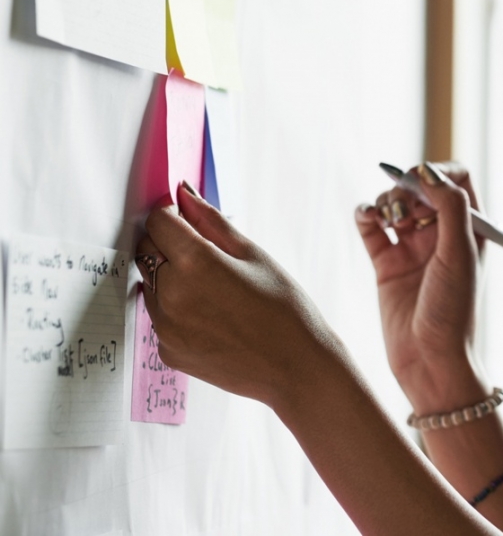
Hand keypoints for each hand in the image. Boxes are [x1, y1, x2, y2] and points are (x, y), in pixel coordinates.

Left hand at [135, 183, 339, 408]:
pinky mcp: (167, 351)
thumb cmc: (285, 309)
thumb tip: (184, 193)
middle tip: (208, 258)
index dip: (173, 216)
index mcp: (195, 263)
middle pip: (148, 251)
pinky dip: (177, 311)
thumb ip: (212, 222)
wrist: (296, 367)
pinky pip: (160, 318)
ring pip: (151, 285)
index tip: (189, 223)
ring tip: (215, 293)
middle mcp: (171, 294)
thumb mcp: (254, 256)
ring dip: (171, 279)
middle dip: (169, 246)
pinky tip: (213, 318)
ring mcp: (165, 327)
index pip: (158, 221)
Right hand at [355, 163, 487, 410]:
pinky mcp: (386, 264)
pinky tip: (367, 217)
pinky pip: (371, 227)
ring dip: (385, 200)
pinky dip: (365, 214)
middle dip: (406, 187)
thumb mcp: (460, 254)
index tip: (418, 182)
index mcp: (470, 229)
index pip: (455, 179)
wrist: (429, 361)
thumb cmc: (454, 311)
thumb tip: (428, 171)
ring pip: (394, 204)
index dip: (436, 172)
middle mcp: (442, 235)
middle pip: (421, 188)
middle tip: (402, 207)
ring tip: (386, 218)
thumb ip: (449, 208)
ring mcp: (413, 248)